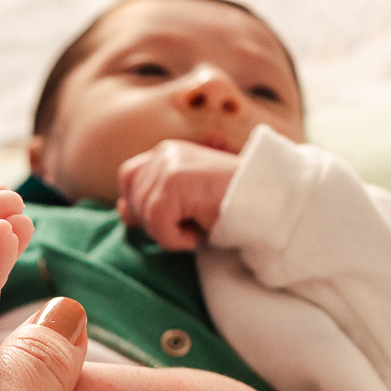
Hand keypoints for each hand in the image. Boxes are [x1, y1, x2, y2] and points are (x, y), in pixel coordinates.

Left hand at [117, 139, 238, 249]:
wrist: (268, 203)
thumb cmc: (230, 206)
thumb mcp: (185, 202)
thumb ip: (152, 201)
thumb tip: (121, 210)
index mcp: (167, 152)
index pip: (129, 177)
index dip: (139, 203)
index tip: (170, 218)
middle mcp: (165, 152)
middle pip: (132, 199)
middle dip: (155, 222)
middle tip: (189, 224)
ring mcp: (169, 165)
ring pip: (144, 215)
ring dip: (170, 233)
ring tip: (198, 225)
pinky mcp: (175, 182)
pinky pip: (157, 223)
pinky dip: (176, 238)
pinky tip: (198, 232)